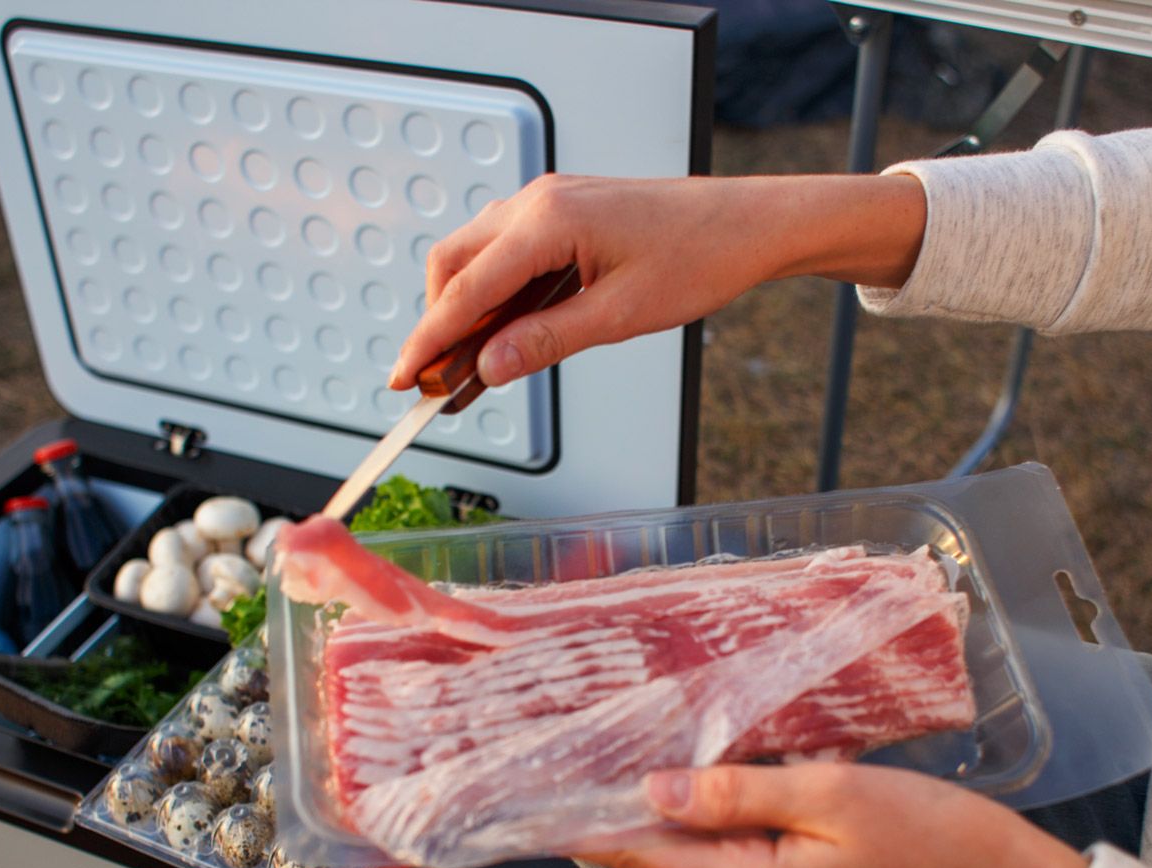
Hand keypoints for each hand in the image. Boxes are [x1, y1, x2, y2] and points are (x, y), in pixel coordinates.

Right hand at [389, 173, 925, 389]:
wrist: (748, 223)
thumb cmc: (700, 257)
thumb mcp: (620, 316)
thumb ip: (547, 342)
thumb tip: (489, 368)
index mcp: (548, 221)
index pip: (466, 290)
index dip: (428, 341)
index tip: (403, 379)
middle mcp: (538, 202)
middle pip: (454, 265)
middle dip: (437, 324)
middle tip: (433, 382)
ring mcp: (548, 204)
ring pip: (476, 257)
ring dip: (465, 311)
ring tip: (468, 368)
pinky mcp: (564, 214)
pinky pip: (507, 254)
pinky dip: (494, 295)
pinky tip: (505, 333)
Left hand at [583, 763, 1086, 867]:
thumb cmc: (933, 839)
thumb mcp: (830, 797)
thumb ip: (735, 793)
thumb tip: (656, 790)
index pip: (646, 856)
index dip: (589, 825)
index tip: (540, 801)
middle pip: (670, 856)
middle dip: (631, 806)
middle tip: (592, 751)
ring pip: (703, 856)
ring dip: (678, 810)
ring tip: (641, 753)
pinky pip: (740, 859)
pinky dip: (721, 822)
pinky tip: (714, 781)